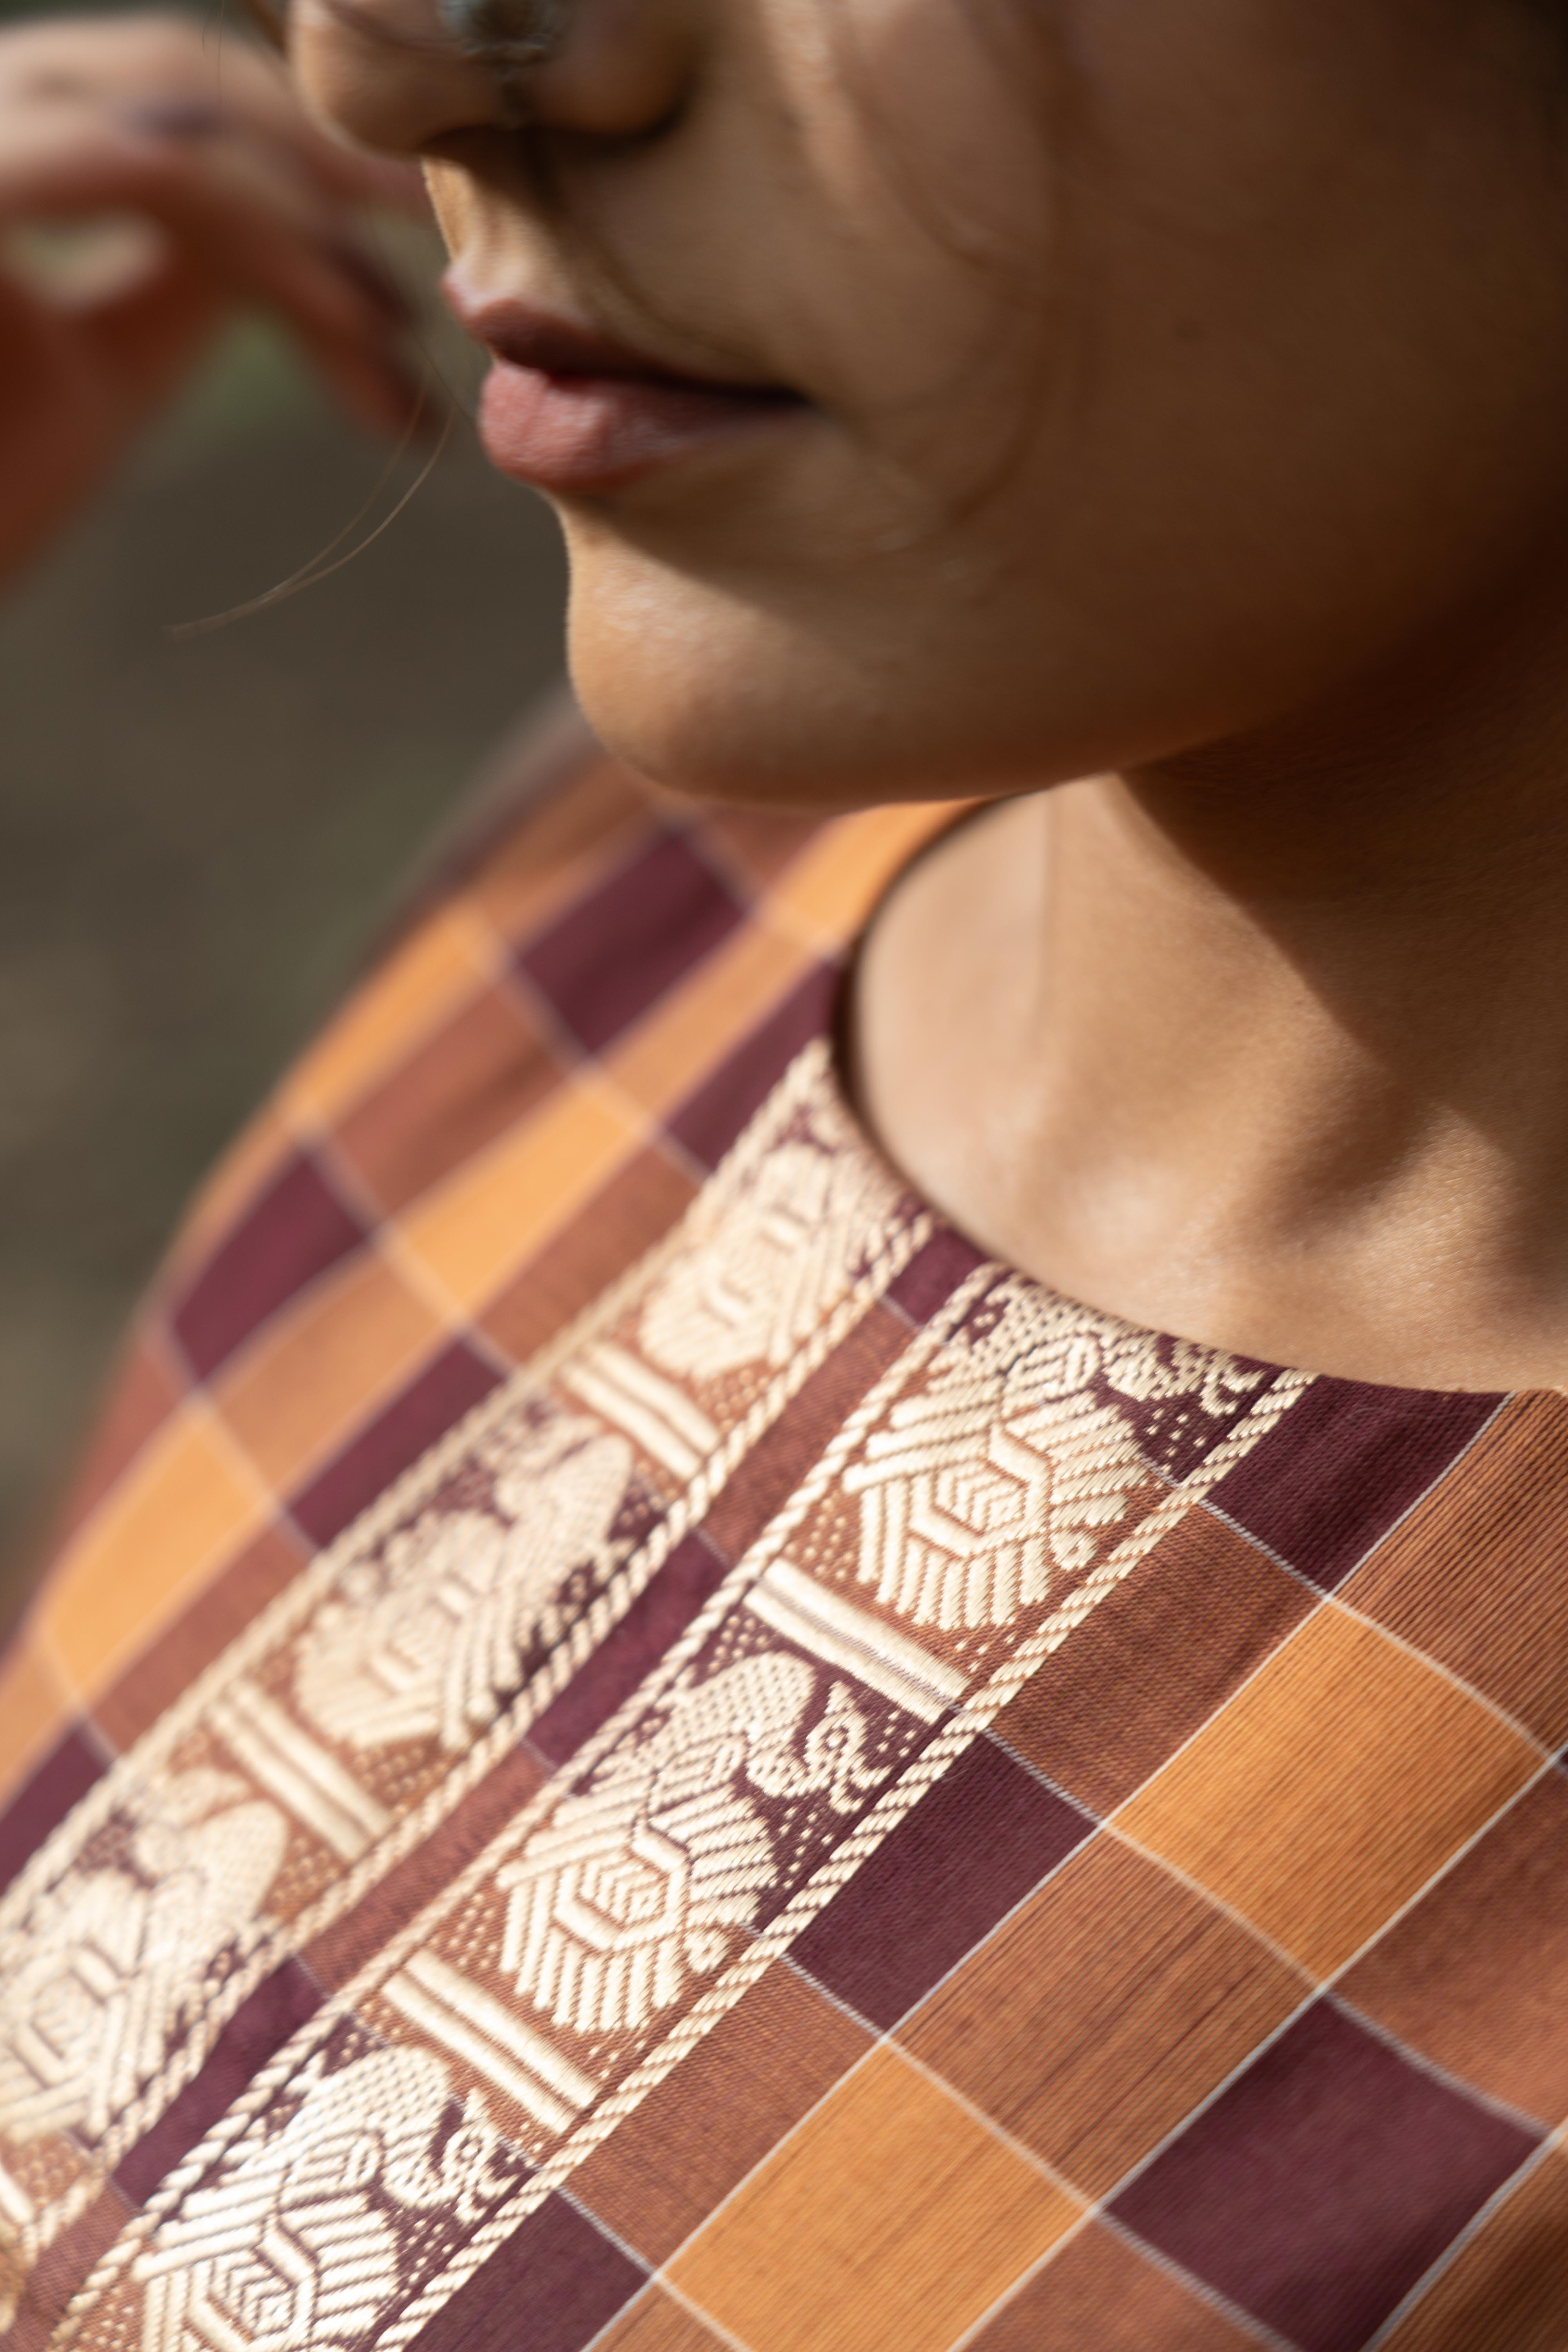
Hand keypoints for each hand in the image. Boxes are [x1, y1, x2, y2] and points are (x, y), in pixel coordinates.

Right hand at [0, 11, 426, 585]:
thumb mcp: (105, 364)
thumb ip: (187, 269)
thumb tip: (302, 226)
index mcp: (5, 130)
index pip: (174, 97)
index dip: (307, 161)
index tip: (415, 258)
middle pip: (189, 86)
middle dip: (334, 174)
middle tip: (459, 265)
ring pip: (184, 121)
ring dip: (314, 226)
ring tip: (395, 333)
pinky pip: (147, 172)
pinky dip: (261, 241)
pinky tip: (347, 316)